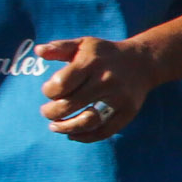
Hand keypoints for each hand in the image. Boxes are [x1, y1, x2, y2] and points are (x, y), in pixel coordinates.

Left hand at [36, 37, 158, 140]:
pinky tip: (73, 135)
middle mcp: (105, 80)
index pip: (61, 83)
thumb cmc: (105, 54)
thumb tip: (38, 51)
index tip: (49, 90)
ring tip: (55, 127)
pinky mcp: (127, 112)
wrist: (143, 61)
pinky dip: (85, 137)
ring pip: (87, 121)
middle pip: (70, 105)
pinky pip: (104, 131)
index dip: (49, 91)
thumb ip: (60, 47)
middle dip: (51, 112)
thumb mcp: (83, 44)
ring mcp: (118, 98)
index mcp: (91, 62)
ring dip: (66, 128)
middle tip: (47, 112)